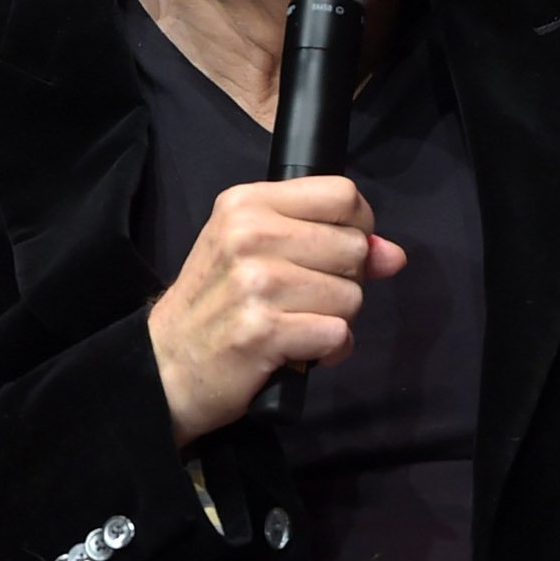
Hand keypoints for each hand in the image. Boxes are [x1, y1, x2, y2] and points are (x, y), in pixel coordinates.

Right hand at [147, 175, 406, 446]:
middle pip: (353, 248)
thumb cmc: (216, 305)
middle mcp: (250, 235)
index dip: (357, 228)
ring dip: (335, 320)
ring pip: (351, 296)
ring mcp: (256, 283)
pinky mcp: (265, 331)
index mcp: (247, 203)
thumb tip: (393, 255)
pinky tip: (299, 352)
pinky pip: (337, 334)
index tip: (336, 254)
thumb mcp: (257, 253)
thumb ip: (327, 242)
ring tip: (297, 326)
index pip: (342, 194)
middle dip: (344, 282)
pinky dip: (327, 351)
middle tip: (305, 299)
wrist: (166, 366)